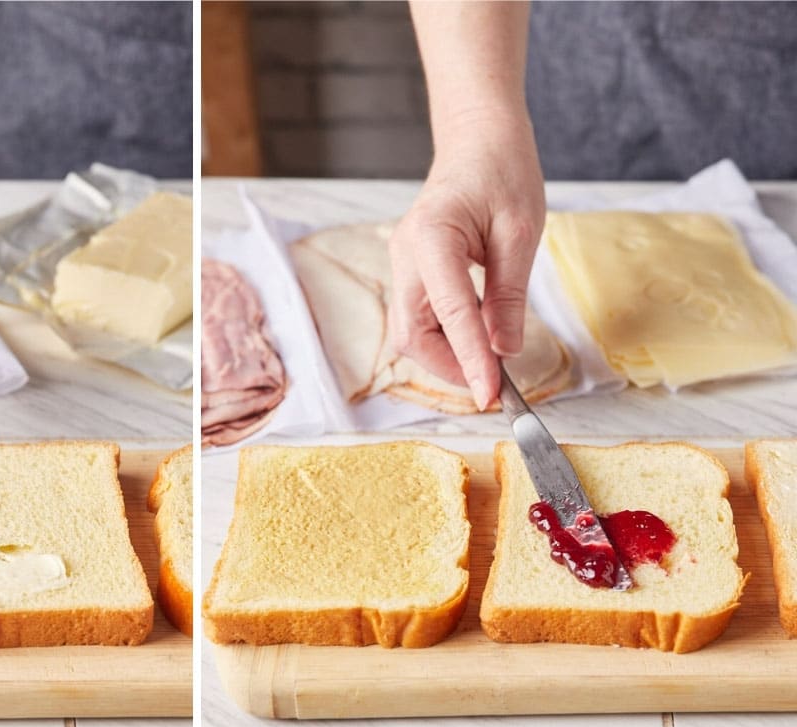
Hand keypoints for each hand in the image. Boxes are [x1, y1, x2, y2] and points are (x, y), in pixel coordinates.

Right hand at [386, 116, 544, 409]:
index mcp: (432, 237)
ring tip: (489, 364)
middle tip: (492, 384)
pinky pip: (419, 319)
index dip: (470, 360)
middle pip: (412, 335)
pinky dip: (446, 339)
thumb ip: (509, 295)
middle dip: (449, 366)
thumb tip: (506, 351)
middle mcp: (404, 254)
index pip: (450, 315)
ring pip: (411, 333)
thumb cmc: (502, 169)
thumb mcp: (521, 231)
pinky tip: (477, 340)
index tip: (491, 394)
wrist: (477, 135)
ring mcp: (402, 264)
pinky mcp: (410, 272)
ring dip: (446, 356)